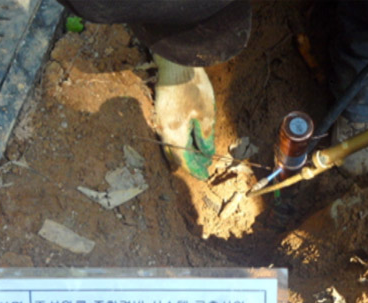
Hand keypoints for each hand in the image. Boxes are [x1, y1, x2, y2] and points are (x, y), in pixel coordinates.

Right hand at [154, 54, 214, 179]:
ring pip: (172, 145)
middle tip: (204, 169)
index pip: (184, 159)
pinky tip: (189, 140)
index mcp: (174, 133)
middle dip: (191, 163)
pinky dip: (180, 141)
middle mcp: (164, 130)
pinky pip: (170, 134)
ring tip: (199, 157)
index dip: (195, 170)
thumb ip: (205, 136)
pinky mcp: (162, 113)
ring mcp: (161, 121)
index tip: (205, 176)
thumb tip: (206, 152)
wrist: (175, 62)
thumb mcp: (205, 113)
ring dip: (186, 152)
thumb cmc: (192, 87)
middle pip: (176, 154)